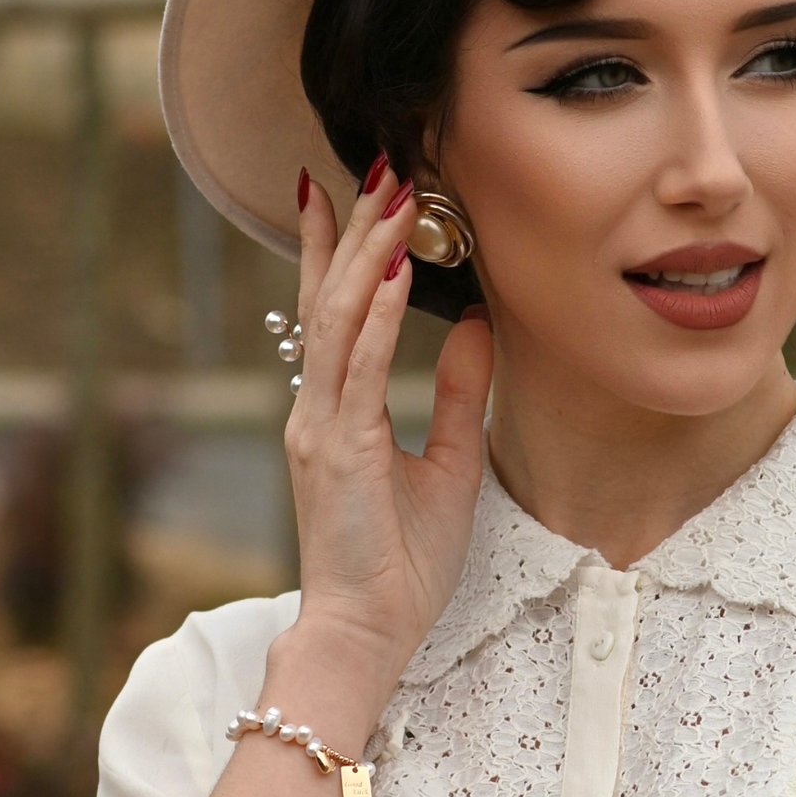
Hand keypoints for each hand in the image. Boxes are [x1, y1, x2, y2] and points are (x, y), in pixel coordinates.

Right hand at [282, 157, 493, 694]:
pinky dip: (371, 319)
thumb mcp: (447, 466)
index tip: (357, 189)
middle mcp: (317, 410)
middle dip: (354, 227)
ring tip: (390, 196)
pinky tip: (389, 273)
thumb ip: (459, 395)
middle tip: (380, 162)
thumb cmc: (399, 566)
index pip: (335, 312)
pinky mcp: (333, 454)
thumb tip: (479, 325)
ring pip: (335, 320)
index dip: (342, 248)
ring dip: (364, 253)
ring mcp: (319, 429)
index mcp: (337, 413)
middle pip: (328, 297)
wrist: (365, 634)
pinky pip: (355, 371)